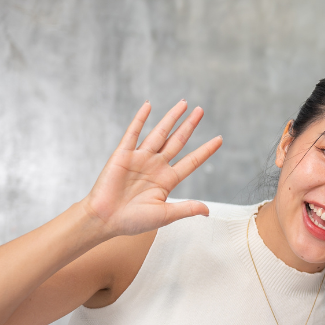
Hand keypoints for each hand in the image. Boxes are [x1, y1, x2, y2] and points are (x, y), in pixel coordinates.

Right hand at [78, 100, 221, 238]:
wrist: (105, 220)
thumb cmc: (133, 221)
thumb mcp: (165, 215)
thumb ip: (186, 209)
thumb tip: (208, 211)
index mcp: (167, 180)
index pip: (192, 161)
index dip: (206, 150)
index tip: (219, 139)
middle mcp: (156, 166)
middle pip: (177, 141)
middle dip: (189, 126)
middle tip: (201, 110)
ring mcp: (140, 159)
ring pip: (159, 133)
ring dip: (171, 118)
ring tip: (184, 104)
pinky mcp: (122, 155)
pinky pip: (133, 133)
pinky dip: (140, 119)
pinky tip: (149, 106)